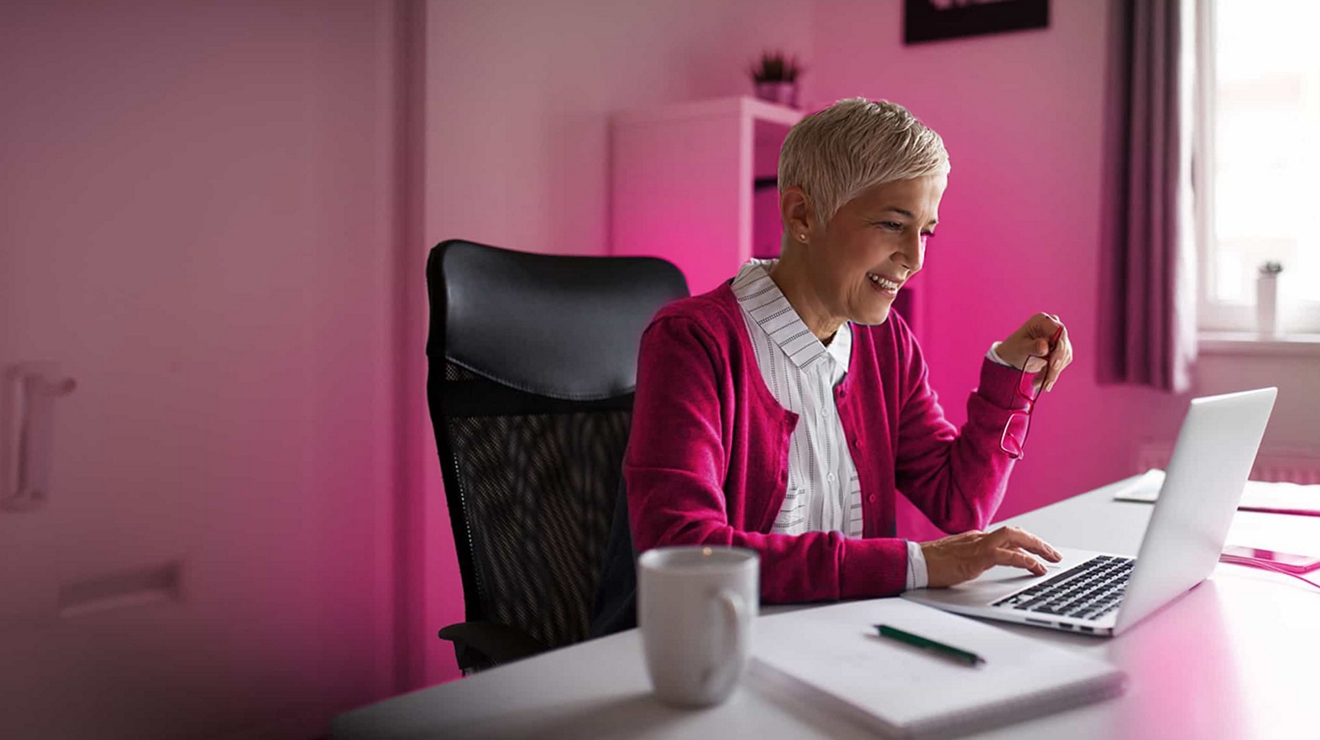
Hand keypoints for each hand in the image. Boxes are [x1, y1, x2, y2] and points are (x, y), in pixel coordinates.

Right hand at [920, 526, 1061, 587]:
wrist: (913, 563)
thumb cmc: (929, 564)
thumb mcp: (956, 561)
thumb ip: (971, 560)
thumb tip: (982, 566)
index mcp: (974, 538)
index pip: (1007, 536)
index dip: (1026, 542)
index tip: (1039, 552)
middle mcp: (979, 537)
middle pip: (1015, 532)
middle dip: (1037, 542)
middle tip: (1054, 554)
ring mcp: (978, 545)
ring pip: (1015, 538)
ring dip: (1037, 547)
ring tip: (1051, 559)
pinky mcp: (977, 557)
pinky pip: (1007, 554)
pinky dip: (1025, 559)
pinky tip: (1035, 567)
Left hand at [996, 313, 1072, 391]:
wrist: (1011, 357)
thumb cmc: (1013, 348)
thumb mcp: (1020, 348)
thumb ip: (1033, 346)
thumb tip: (1045, 347)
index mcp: (1042, 321)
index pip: (1059, 331)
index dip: (1060, 347)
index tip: (1054, 364)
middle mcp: (1052, 327)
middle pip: (1063, 345)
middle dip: (1056, 365)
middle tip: (1047, 381)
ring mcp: (1058, 339)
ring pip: (1064, 356)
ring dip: (1054, 372)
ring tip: (1041, 384)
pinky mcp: (1060, 350)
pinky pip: (1061, 362)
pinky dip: (1053, 373)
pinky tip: (1044, 382)